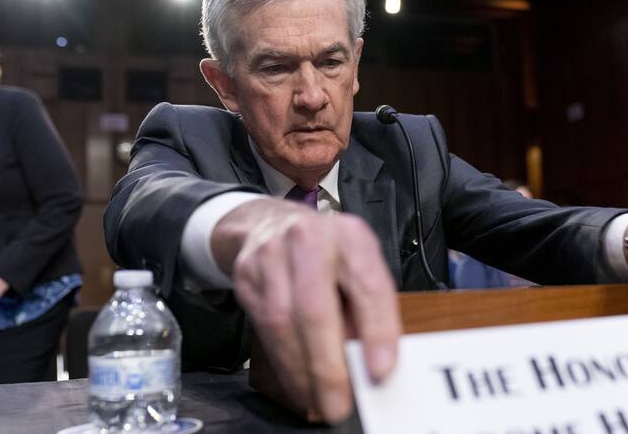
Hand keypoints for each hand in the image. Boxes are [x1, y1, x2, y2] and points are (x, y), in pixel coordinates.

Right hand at [212, 198, 400, 422]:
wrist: (270, 222)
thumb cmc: (326, 252)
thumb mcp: (357, 266)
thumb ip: (366, 309)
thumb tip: (372, 364)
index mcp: (351, 236)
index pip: (367, 285)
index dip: (376, 331)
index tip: (380, 371)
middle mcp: (310, 239)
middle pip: (315, 309)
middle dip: (327, 367)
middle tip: (339, 404)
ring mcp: (271, 255)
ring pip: (283, 323)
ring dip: (302, 372)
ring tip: (319, 401)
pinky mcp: (246, 274)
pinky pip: (264, 328)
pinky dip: (283, 362)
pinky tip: (298, 382)